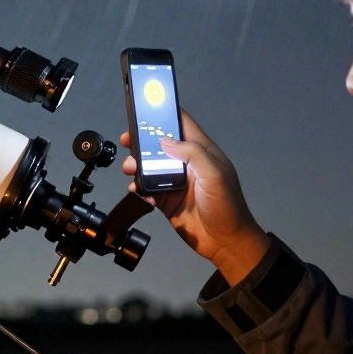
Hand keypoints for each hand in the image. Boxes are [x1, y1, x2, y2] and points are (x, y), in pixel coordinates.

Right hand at [121, 108, 267, 284]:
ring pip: (149, 166)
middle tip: (126, 140)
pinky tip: (137, 190)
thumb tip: (165, 141)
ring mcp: (175, 181)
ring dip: (136, 165)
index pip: (181, 124)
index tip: (144, 111)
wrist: (225, 242)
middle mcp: (186, 163)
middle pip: (159, 143)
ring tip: (129, 169)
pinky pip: (146, 188)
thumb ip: (192, 153)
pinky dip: (138, 187)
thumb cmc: (226, 206)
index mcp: (201, 151)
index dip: (164, 114)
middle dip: (141, 140)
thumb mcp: (214, 175)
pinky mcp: (165, 199)